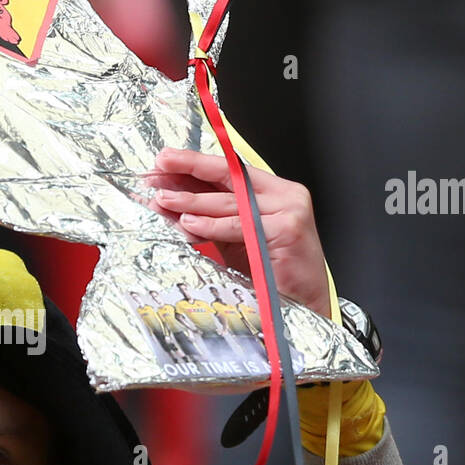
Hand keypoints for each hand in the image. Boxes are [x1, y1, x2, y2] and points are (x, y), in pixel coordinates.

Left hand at [142, 147, 331, 319]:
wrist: (304, 304)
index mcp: (273, 192)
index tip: (166, 160)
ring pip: (231, 201)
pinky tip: (189, 223)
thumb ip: (207, 219)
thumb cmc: (271, 274)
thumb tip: (168, 203)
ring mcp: (289, 210)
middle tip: (160, 165)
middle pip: (230, 175)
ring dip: (193, 200)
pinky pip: (241, 225)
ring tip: (164, 198)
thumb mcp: (233, 240)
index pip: (229, 171)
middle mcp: (284, 195)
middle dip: (191, 168)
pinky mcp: (287, 230)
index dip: (196, 164)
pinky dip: (212, 225)